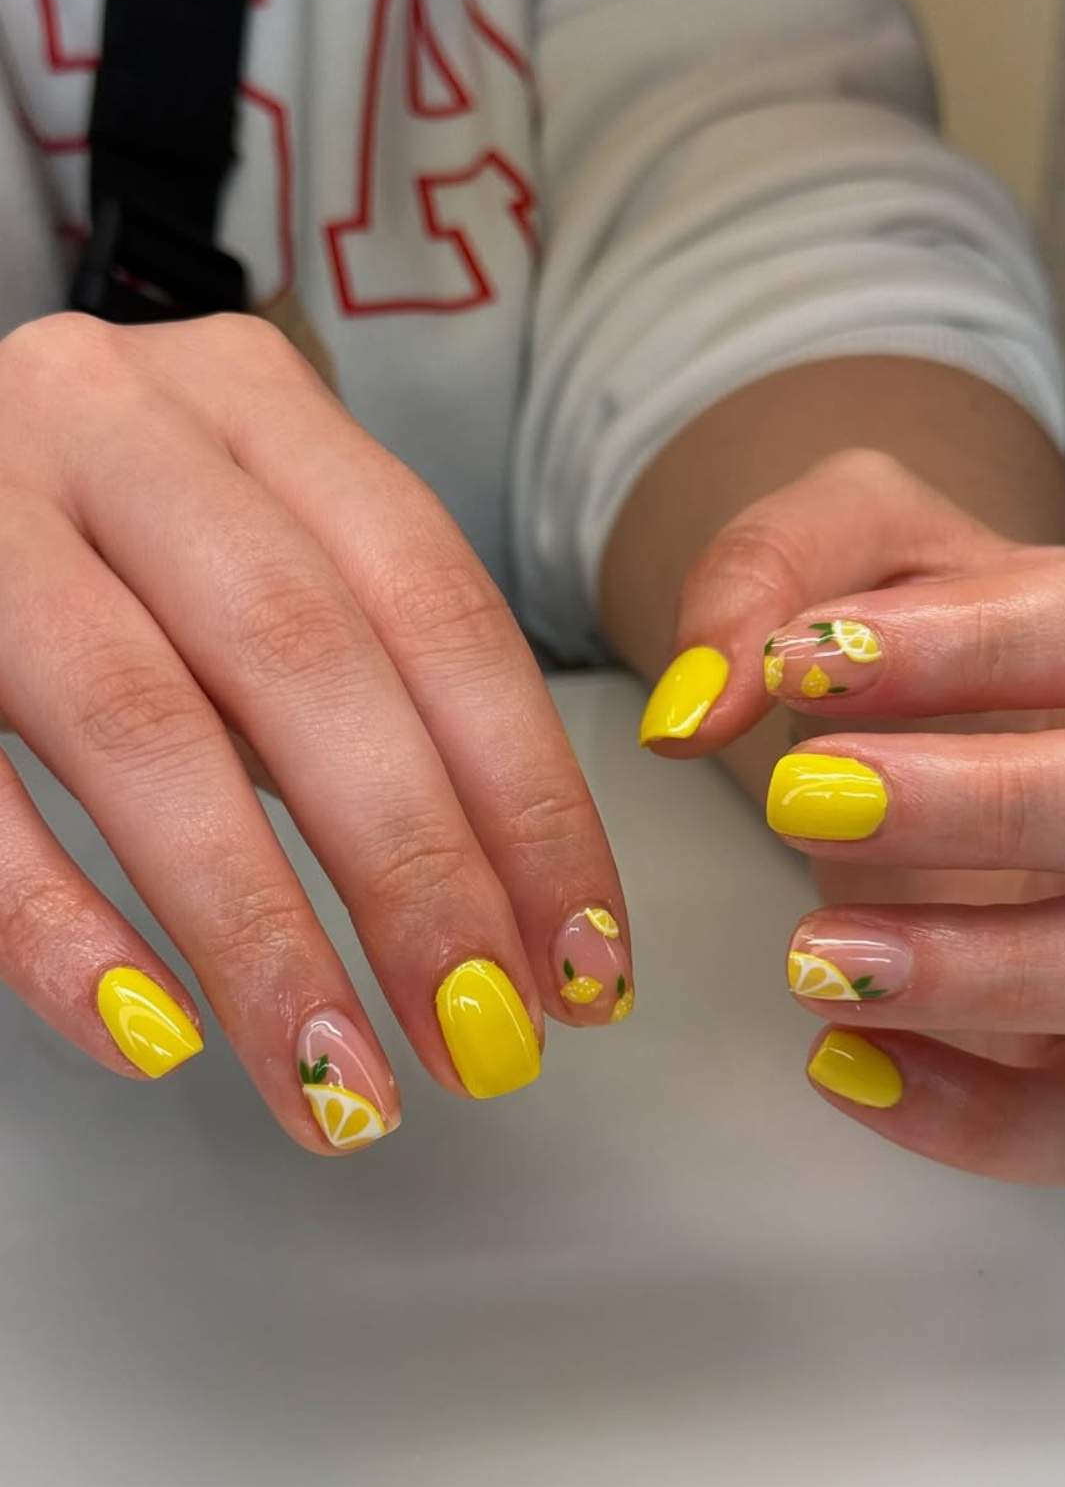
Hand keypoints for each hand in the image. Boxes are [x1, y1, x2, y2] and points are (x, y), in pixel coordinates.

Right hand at [0, 314, 632, 1150]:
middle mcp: (115, 424)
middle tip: (480, 1038)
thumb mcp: (246, 556)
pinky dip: (60, 928)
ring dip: (258, 930)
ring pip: (142, 726)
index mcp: (250, 403)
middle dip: (413, 871)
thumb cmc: (105, 540)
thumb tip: (503, 912)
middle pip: (303, 658)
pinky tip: (149, 1036)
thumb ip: (354, 683)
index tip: (584, 954)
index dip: (527, 792)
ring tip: (336, 1083)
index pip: (436, 603)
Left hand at [642, 449, 1064, 1184]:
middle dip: (1007, 806)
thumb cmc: (908, 625)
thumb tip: (701, 702)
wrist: (912, 722)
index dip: (996, 646)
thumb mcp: (838, 540)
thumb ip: (769, 566)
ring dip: (994, 974)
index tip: (816, 665)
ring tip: (816, 955)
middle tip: (813, 796)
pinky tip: (845, 1059)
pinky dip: (979, 1118)